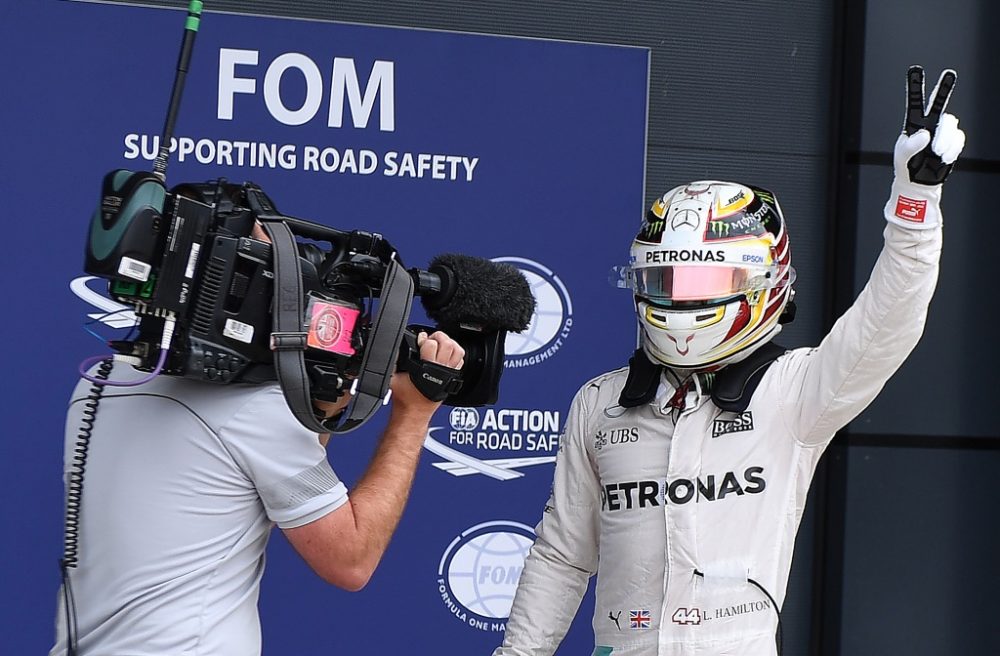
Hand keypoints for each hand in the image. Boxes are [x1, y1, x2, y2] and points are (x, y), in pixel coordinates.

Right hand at [389, 331, 464, 417]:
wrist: (413, 412)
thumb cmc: (405, 397)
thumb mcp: (392, 376)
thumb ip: (392, 361)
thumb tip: (390, 348)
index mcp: (425, 368)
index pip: (430, 344)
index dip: (423, 338)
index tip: (420, 339)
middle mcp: (440, 370)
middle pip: (448, 344)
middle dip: (438, 337)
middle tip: (430, 339)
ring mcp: (448, 374)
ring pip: (458, 351)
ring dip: (449, 344)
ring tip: (440, 344)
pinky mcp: (452, 378)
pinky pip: (460, 361)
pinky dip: (455, 355)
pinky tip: (446, 355)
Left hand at [899, 66, 964, 184]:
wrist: (919, 182)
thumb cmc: (906, 167)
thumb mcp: (902, 156)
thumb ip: (911, 145)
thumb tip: (926, 133)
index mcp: (913, 123)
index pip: (915, 102)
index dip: (915, 86)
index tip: (915, 69)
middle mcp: (929, 123)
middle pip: (939, 103)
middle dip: (945, 88)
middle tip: (950, 73)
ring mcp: (942, 131)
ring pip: (950, 125)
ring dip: (943, 141)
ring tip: (934, 154)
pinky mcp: (953, 141)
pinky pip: (957, 139)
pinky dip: (951, 150)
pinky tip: (942, 158)